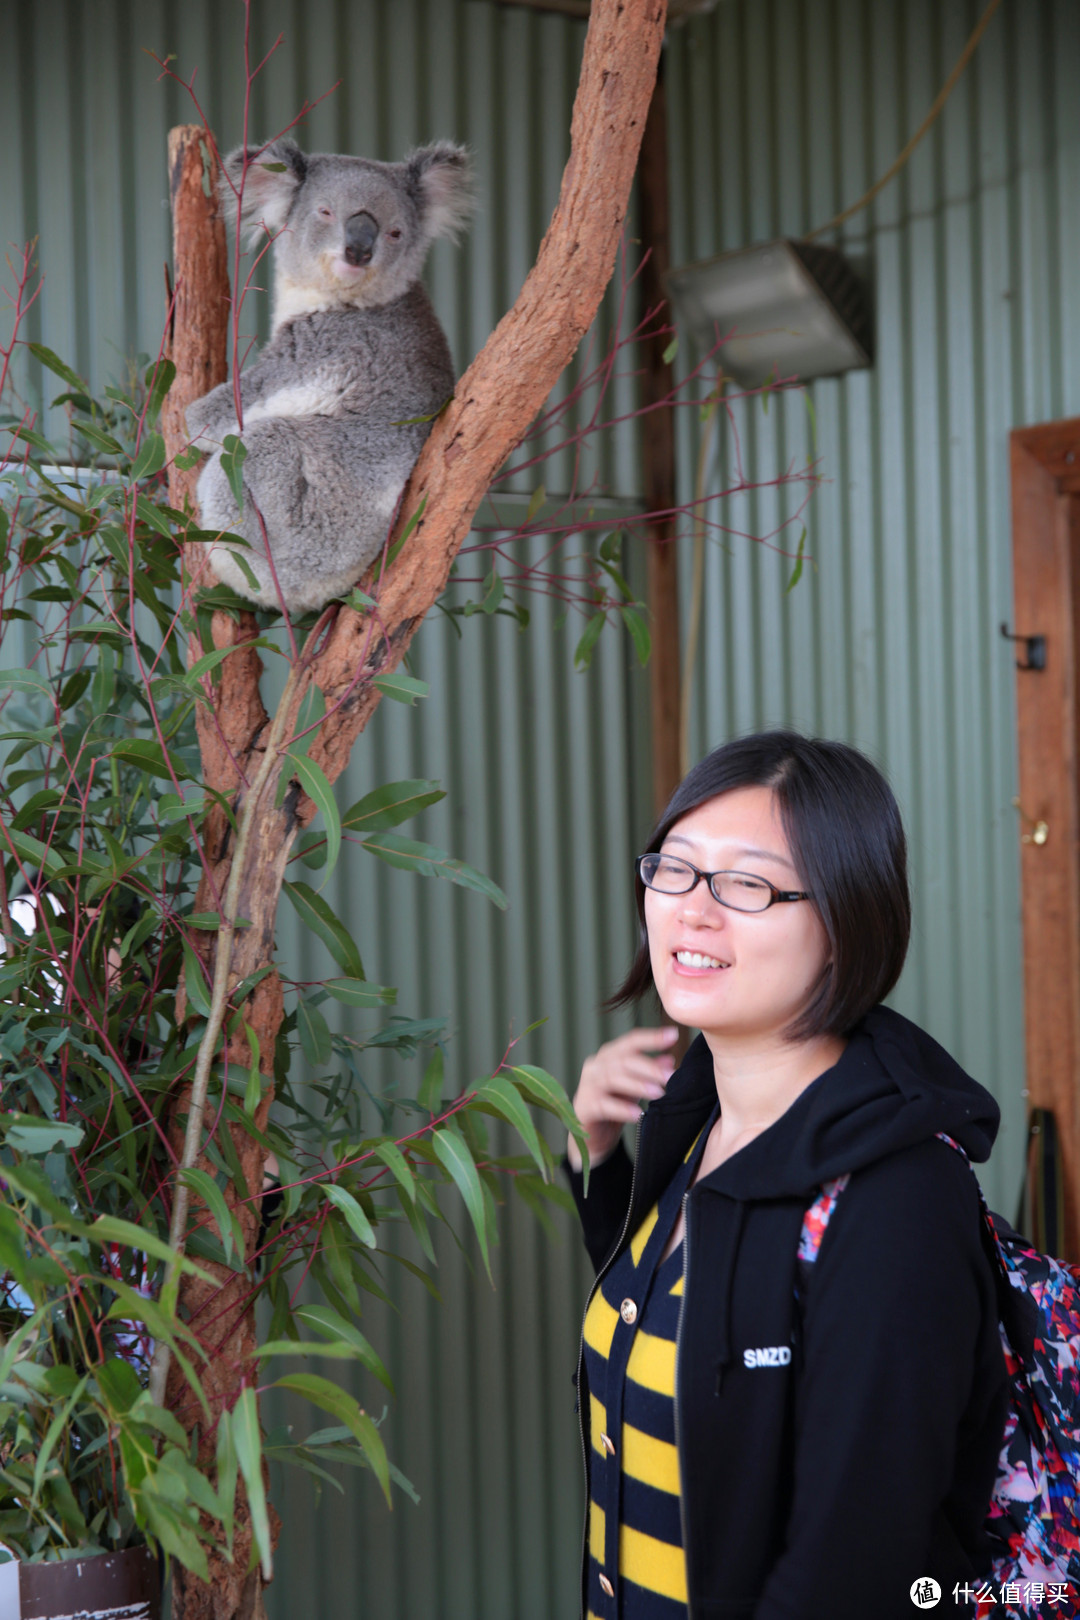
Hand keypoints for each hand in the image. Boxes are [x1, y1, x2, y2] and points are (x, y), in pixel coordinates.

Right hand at [567, 1026, 679, 1170]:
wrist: (592, 1135)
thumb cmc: (613, 1103)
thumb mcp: (635, 1085)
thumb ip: (649, 1071)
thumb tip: (670, 1059)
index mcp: (608, 1056)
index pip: (630, 1041)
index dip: (652, 1037)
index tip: (673, 1035)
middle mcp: (595, 1066)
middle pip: (622, 1060)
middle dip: (648, 1067)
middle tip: (669, 1076)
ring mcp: (587, 1086)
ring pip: (612, 1079)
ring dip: (637, 1085)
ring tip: (658, 1093)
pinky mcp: (584, 1107)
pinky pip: (603, 1105)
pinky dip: (621, 1109)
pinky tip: (637, 1114)